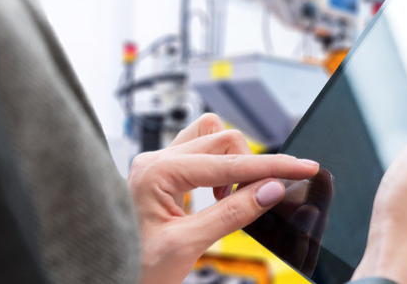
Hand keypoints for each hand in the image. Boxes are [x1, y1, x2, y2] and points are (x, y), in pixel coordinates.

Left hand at [127, 113, 320, 283]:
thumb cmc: (131, 267)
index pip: (229, 163)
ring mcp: (155, 165)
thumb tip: (271, 189)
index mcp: (156, 172)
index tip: (305, 167)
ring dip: (233, 163)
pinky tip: (218, 197)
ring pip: (211, 138)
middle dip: (250, 166)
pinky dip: (219, 169)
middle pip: (223, 139)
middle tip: (262, 198)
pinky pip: (199, 154)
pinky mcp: (160, 175)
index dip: (273, 166)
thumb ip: (232, 214)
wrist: (100, 278)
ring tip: (232, 198)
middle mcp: (154, 160)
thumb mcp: (186, 246)